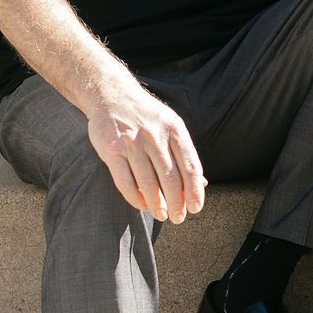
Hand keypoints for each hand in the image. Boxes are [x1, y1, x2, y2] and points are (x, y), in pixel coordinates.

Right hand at [87, 85, 206, 223]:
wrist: (112, 95)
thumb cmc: (147, 116)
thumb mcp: (171, 125)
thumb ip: (183, 154)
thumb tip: (201, 184)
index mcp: (174, 129)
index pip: (190, 166)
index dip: (195, 191)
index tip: (196, 207)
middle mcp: (155, 135)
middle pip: (170, 178)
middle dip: (176, 203)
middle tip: (177, 217)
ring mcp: (132, 142)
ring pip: (148, 183)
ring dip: (156, 204)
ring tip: (161, 214)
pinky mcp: (111, 149)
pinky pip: (125, 181)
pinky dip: (134, 198)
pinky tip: (141, 204)